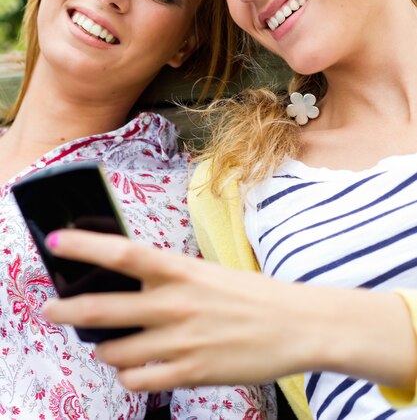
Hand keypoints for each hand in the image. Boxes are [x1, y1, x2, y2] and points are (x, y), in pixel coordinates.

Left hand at [42, 229, 416, 394]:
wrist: (294, 323)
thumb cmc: (249, 294)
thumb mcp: (205, 272)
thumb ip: (166, 278)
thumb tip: (126, 282)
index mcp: (180, 270)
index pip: (122, 252)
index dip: (84, 246)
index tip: (55, 242)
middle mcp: (173, 303)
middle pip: (100, 309)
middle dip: (64, 311)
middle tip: (50, 310)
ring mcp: (180, 341)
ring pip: (114, 351)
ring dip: (105, 348)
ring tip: (111, 343)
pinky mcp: (190, 372)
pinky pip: (138, 380)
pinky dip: (129, 374)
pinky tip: (138, 366)